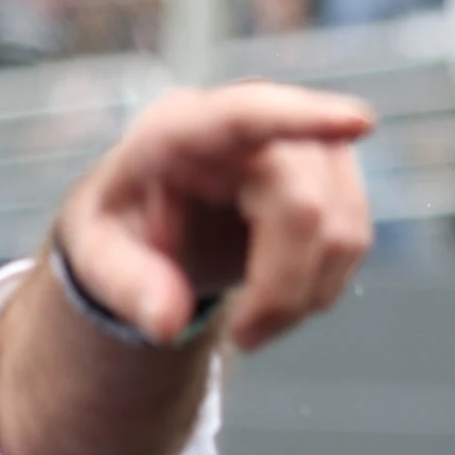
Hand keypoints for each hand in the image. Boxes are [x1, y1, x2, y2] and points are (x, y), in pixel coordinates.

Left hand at [57, 81, 374, 352]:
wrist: (152, 214)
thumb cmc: (122, 222)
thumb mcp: (96, 255)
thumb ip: (125, 287)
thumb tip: (165, 325)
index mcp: (179, 131)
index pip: (245, 115)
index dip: (300, 118)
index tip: (358, 122)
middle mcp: (251, 127)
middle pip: (302, 205)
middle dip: (281, 287)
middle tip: (243, 339)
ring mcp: (303, 144)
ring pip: (341, 227)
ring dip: (304, 295)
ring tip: (253, 326)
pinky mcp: (334, 175)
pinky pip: (352, 238)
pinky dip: (319, 285)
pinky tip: (278, 298)